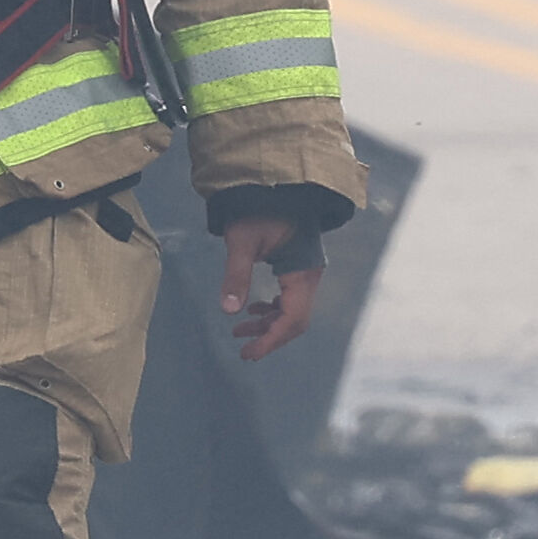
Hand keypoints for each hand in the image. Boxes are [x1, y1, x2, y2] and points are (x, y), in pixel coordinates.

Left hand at [214, 209, 326, 359]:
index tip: (249, 353)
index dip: (271, 339)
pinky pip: (290, 297)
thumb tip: (228, 310)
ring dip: (268, 323)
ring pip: (292, 309)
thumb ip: (236, 275)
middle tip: (243, 349)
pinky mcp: (298, 266)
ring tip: (239, 331)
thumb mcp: (241, 241)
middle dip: (269, 336)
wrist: (273, 185)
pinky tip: (253, 309)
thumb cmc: (257, 209)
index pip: (292, 318)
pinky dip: (272, 308)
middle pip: (295, 319)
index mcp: (302, 272)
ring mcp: (306, 271)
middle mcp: (309, 276)